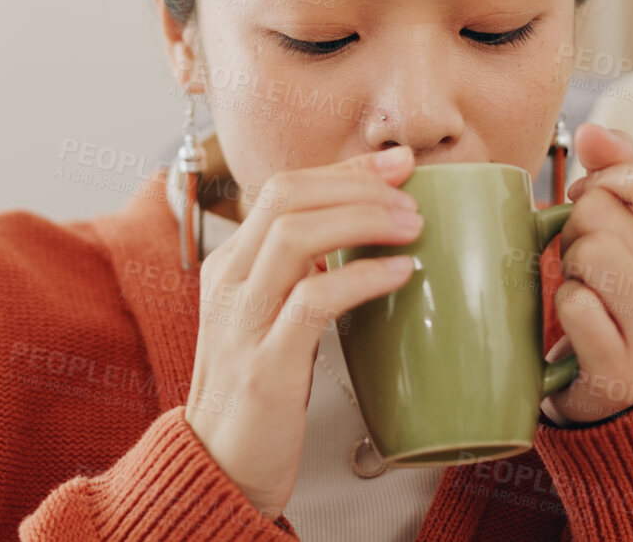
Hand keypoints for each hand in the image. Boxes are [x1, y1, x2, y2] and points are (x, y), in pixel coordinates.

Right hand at [183, 146, 422, 520]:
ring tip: (412, 228)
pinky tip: (399, 274)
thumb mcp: (274, 318)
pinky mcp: (265, 365)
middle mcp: (228, 282)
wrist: (219, 468)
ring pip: (296, 236)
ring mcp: (243, 321)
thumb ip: (304, 274)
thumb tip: (366, 231)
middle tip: (412, 196)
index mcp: (230, 265)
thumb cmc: (259, 394)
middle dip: (357, 184)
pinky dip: (362, 277)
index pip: (283, 187)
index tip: (399, 164)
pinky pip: (313, 301)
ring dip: (363, 219)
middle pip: (286, 196)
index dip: (345, 168)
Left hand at [542, 122, 632, 425]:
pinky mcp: (625, 372)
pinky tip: (581, 327)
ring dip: (569, 268)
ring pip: (589, 251)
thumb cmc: (621, 291)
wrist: (620, 392)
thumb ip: (621, 168)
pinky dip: (564, 309)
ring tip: (586, 290)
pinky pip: (574, 305)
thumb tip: (593, 132)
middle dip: (577, 229)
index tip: (599, 208)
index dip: (604, 181)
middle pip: (601, 209)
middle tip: (589, 264)